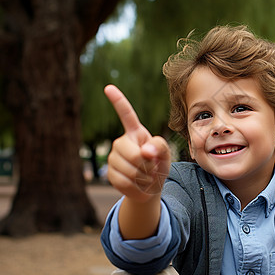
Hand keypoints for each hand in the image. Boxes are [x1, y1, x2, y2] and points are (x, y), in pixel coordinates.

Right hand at [104, 85, 170, 201]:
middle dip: (147, 165)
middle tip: (152, 168)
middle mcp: (121, 142)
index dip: (118, 101)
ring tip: (145, 177)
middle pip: (133, 154)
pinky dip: (136, 187)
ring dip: (143, 178)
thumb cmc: (159, 166)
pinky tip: (138, 185)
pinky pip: (124, 182)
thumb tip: (145, 151)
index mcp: (136, 132)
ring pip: (129, 170)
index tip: (108, 87)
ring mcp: (113, 157)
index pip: (126, 114)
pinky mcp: (109, 173)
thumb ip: (160, 146)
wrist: (150, 187)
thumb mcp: (166, 154)